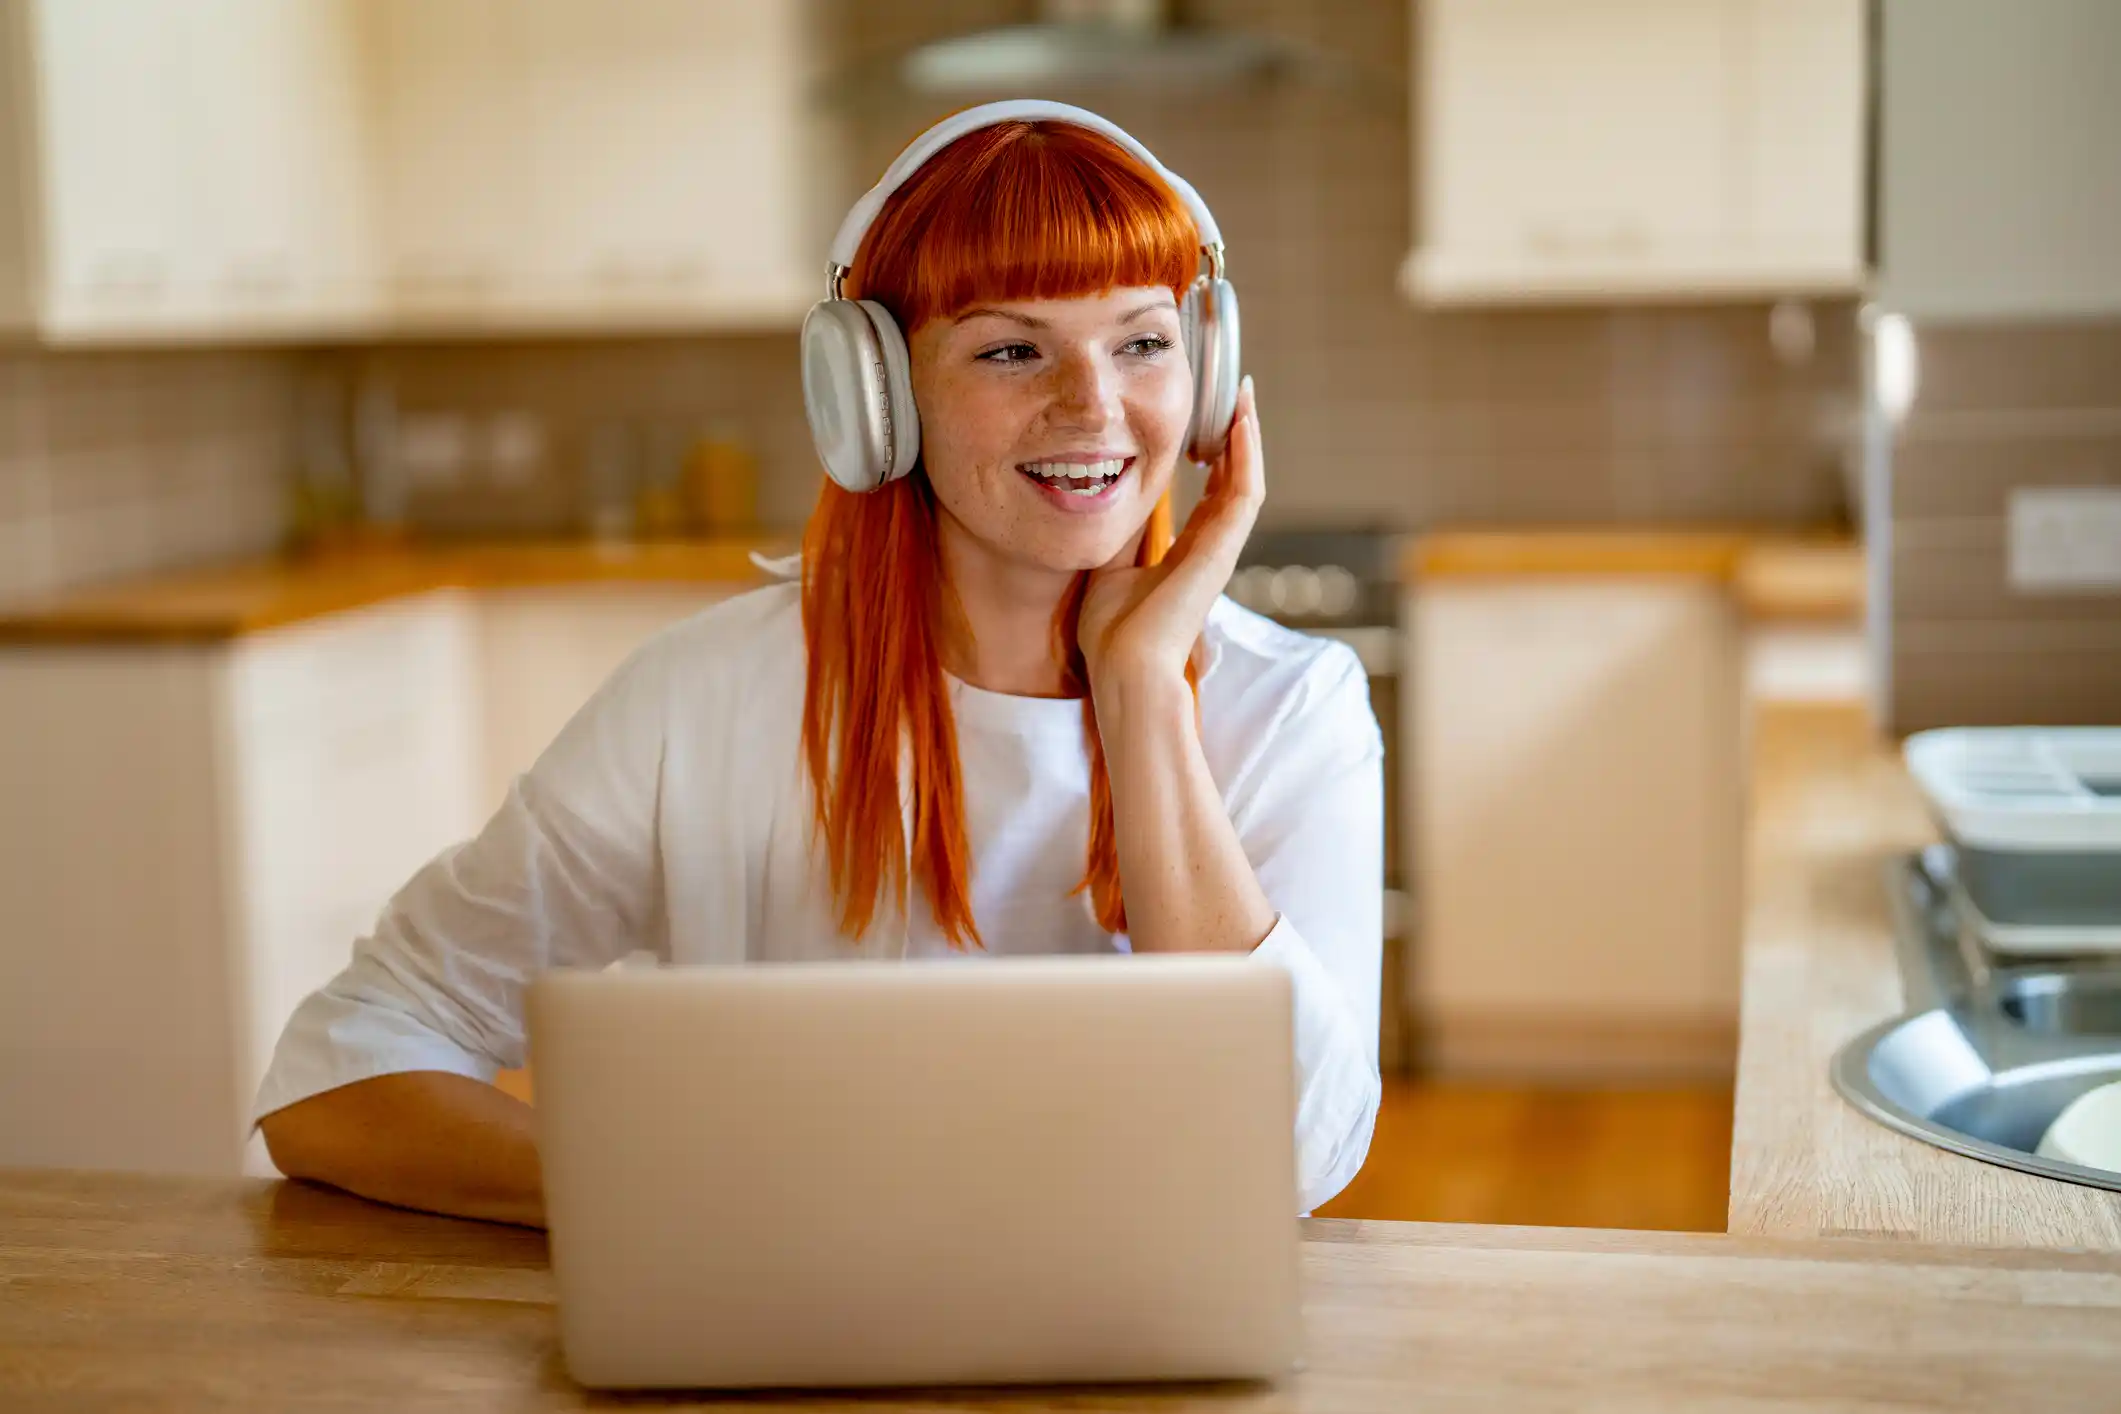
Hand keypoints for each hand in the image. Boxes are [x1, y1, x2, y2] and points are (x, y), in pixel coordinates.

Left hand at [1078, 376, 1262, 682]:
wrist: (1122, 668)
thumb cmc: (1112, 634)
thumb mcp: (1109, 567)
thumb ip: (1118, 536)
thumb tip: (1100, 502)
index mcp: (1187, 554)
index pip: (1211, 495)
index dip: (1213, 457)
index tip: (1206, 422)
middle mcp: (1209, 549)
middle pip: (1233, 481)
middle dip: (1235, 437)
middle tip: (1234, 394)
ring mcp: (1220, 550)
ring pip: (1246, 481)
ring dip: (1246, 437)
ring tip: (1243, 396)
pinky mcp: (1222, 552)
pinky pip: (1244, 494)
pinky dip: (1246, 458)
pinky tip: (1241, 423)